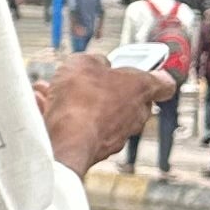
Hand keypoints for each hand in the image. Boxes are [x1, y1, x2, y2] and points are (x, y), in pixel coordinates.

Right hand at [36, 52, 174, 172]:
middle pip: (129, 98)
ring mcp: (118, 135)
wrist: (66, 140)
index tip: (147, 69)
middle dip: (107, 88)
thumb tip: (96, 65)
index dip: (155, 73)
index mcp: (141, 88)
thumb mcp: (83, 62)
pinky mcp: (98, 149)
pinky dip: (67, 119)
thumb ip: (94, 61)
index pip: (164, 83)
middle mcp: (135, 114)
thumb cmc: (81, 99)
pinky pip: (83, 127)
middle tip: (88, 79)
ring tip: (54, 92)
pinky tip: (45, 107)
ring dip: (81, 103)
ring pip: (101, 113)